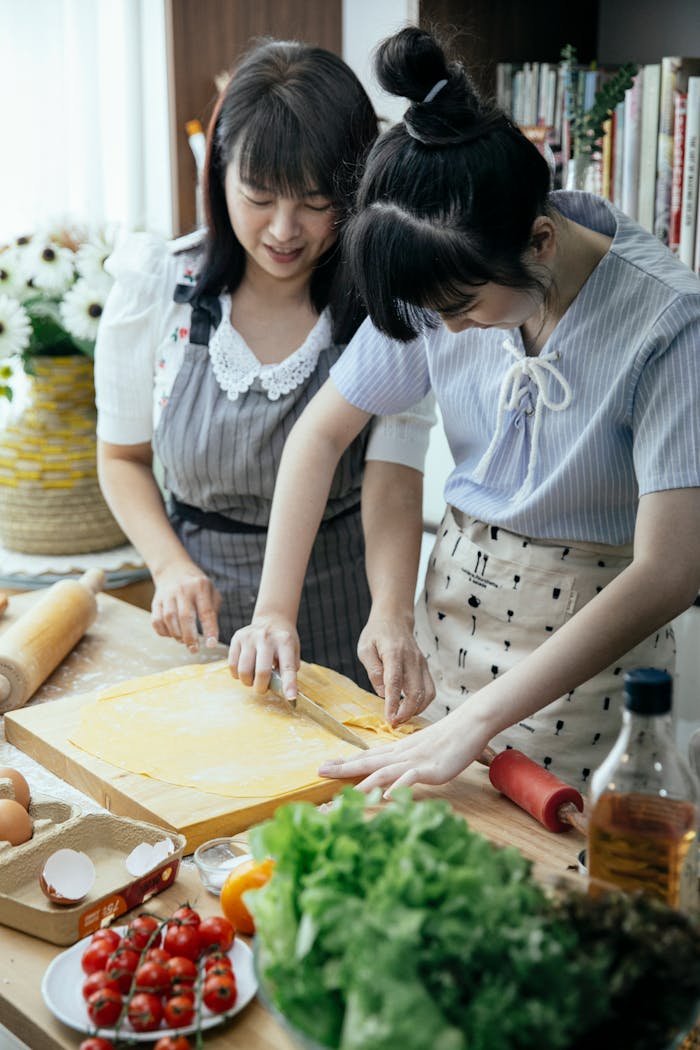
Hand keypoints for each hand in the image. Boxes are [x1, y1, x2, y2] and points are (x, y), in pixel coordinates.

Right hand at [151, 562, 220, 651]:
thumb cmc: (197, 586)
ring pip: (169, 619)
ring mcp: (167, 595)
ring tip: (183, 640)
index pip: (207, 611)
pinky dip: (163, 632)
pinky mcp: (156, 602)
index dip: (209, 630)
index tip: (211, 645)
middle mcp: (183, 590)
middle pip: (185, 617)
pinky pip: (156, 621)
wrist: (173, 569)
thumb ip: (213, 611)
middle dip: (190, 637)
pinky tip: (171, 634)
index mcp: (200, 587)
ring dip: (176, 635)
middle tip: (194, 649)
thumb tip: (210, 637)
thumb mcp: (211, 591)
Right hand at [228, 614, 299, 698]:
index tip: (291, 698)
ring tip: (253, 678)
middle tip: (262, 688)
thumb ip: (288, 670)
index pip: (288, 667)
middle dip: (261, 687)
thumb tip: (284, 692)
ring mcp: (250, 637)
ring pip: (244, 671)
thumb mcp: (293, 652)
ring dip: (248, 682)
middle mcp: (266, 637)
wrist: (272, 620)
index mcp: (285, 642)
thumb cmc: (283, 642)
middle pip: (261, 672)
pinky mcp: (237, 638)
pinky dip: (237, 674)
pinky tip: (245, 670)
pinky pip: (232, 665)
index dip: (289, 685)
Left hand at [318, 707, 488, 793]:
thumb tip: (389, 775)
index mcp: (397, 751)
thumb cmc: (446, 739)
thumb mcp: (420, 750)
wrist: (469, 725)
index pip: (366, 757)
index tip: (322, 767)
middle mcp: (401, 755)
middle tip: (319, 773)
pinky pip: (411, 778)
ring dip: (363, 783)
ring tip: (345, 795)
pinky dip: (398, 787)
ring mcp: (415, 761)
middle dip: (342, 770)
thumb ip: (404, 761)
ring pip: (384, 772)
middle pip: (367, 763)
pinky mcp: (430, 769)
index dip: (343, 763)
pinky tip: (387, 796)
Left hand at [357, 613, 434, 725]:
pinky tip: (410, 709)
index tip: (390, 719)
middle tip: (394, 724)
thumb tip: (383, 693)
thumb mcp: (365, 648)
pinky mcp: (425, 668)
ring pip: (427, 693)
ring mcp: (421, 664)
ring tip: (401, 718)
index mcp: (394, 653)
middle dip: (406, 712)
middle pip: (416, 691)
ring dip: (416, 710)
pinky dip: (422, 704)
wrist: (395, 619)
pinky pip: (430, 690)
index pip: (395, 682)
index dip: (394, 702)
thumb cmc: (376, 634)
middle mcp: (412, 659)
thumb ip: (373, 670)